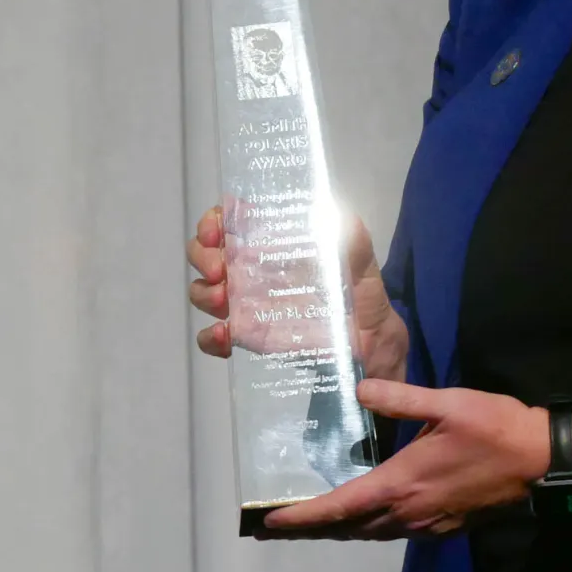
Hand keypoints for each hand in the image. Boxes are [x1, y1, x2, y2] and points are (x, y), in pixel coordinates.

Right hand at [187, 205, 409, 383]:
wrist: (369, 355)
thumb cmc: (364, 304)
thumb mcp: (365, 273)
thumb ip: (355, 247)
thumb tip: (342, 217)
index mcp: (275, 246)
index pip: (232, 220)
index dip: (215, 220)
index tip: (217, 231)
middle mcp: (253, 271)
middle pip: (206, 252)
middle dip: (202, 255)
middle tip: (220, 270)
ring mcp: (246, 305)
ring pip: (203, 290)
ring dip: (204, 293)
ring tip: (224, 302)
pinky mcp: (247, 338)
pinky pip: (213, 336)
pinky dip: (210, 337)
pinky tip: (225, 338)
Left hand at [259, 380, 571, 537]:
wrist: (544, 460)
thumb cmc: (495, 428)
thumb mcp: (447, 404)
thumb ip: (400, 398)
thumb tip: (360, 391)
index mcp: (403, 484)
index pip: (339, 508)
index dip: (302, 518)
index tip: (268, 523)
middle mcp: (409, 513)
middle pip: (347, 529)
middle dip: (308, 530)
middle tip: (271, 529)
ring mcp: (428, 524)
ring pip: (369, 534)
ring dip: (336, 531)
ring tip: (306, 524)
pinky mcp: (445, 526)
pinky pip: (392, 532)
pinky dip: (366, 528)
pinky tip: (359, 516)